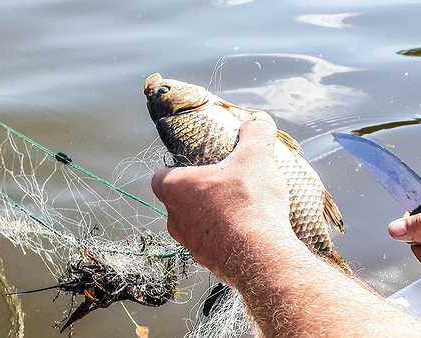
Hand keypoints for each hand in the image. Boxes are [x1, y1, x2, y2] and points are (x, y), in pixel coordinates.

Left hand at [151, 112, 295, 280]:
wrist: (260, 255)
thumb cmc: (248, 201)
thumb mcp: (255, 157)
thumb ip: (255, 133)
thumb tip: (259, 119)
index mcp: (174, 188)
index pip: (161, 175)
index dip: (176, 167)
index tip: (198, 165)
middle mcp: (174, 218)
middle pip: (178, 199)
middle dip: (198, 191)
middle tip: (223, 182)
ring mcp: (189, 243)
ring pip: (193, 223)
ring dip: (210, 214)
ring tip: (238, 206)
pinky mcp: (207, 262)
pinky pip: (211, 243)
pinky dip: (223, 236)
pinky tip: (246, 230)